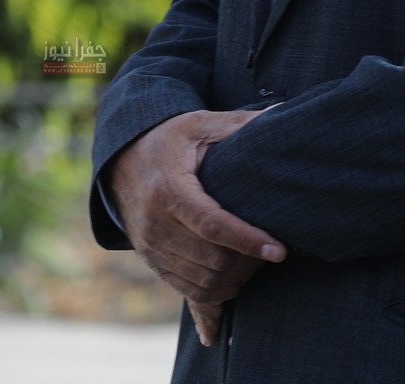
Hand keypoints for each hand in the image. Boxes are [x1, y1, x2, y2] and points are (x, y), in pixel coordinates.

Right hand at [107, 109, 285, 345]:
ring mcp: (150, 246)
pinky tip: (238, 277)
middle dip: (249, 262)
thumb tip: (282, 113)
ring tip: (259, 263)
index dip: (248, 240)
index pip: (212, 225)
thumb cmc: (170, 140)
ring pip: (202, 281)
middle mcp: (155, 224)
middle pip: (211, 259)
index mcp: (169, 189)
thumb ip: (240, 123)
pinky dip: (217, 291)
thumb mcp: (200, 124)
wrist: (122, 161)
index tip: (279, 250)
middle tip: (274, 252)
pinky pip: (187, 289)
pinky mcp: (151, 260)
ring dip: (237, 279)